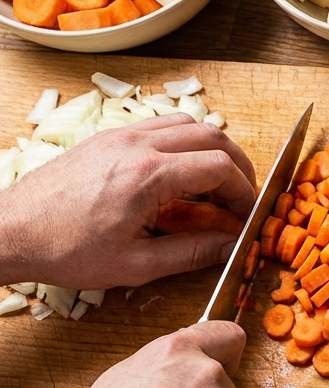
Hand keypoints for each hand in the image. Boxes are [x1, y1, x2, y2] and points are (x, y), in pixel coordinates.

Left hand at [0, 114, 256, 289]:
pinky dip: (182, 141)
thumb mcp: (136, 265)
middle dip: (236, 165)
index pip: (220, 167)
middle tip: (240, 195)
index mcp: (149, 176)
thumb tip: (232, 247)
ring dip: (211, 148)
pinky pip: (159, 125)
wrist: (9, 231)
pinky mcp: (107, 136)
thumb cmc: (64, 250)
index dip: (243, 191)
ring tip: (213, 182)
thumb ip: (192, 252)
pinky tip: (177, 171)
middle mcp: (138, 145)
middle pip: (212, 136)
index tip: (246, 214)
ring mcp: (121, 135)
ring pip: (188, 123)